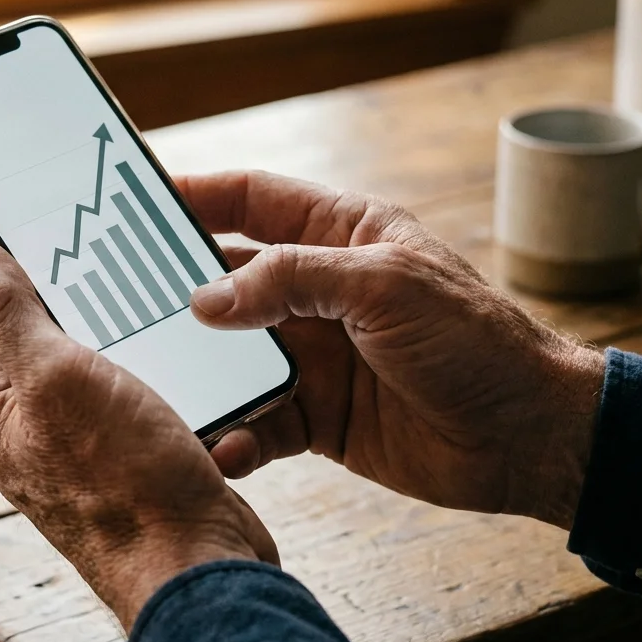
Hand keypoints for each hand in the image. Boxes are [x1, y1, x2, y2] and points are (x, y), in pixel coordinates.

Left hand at [0, 234, 277, 628]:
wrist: (198, 568)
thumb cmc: (127, 483)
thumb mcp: (57, 377)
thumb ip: (8, 314)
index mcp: (2, 410)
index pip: (4, 317)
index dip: (35, 273)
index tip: (72, 235)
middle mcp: (38, 434)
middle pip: (64, 341)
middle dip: (102, 311)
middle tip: (139, 279)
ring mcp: (91, 454)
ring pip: (118, 371)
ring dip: (150, 348)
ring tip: (180, 330)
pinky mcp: (141, 467)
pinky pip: (157, 405)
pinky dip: (181, 388)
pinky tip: (205, 379)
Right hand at [176, 171, 605, 529]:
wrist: (526, 436)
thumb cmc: (475, 342)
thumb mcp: (385, 287)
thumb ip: (292, 281)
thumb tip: (208, 298)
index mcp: (340, 235)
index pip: (251, 200)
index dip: (194, 196)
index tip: (134, 201)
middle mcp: (318, 290)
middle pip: (226, 280)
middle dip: (176, 292)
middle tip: (116, 302)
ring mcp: (314, 354)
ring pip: (231, 356)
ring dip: (199, 372)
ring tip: (156, 384)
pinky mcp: (316, 414)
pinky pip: (257, 420)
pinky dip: (235, 433)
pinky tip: (222, 445)